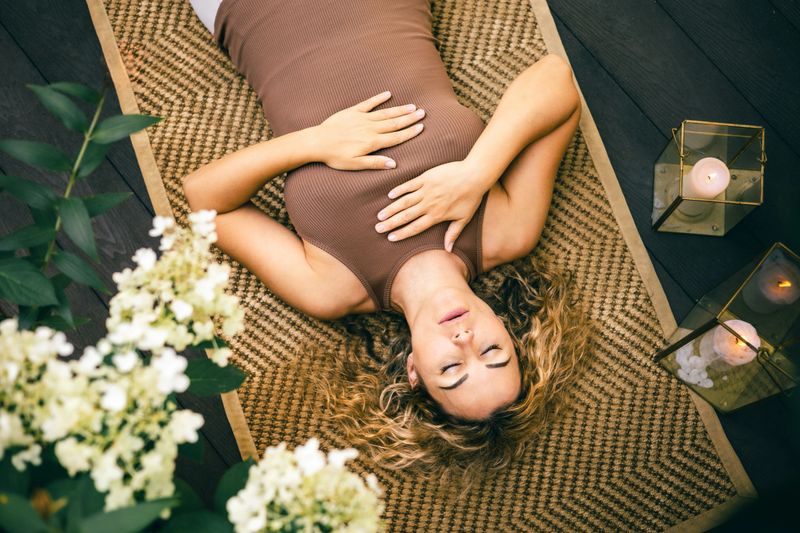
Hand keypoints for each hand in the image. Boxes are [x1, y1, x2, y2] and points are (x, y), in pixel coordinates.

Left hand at [312, 91, 425, 170]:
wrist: (317, 142)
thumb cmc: (335, 156)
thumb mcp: (355, 165)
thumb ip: (375, 163)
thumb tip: (393, 164)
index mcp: (372, 142)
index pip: (396, 137)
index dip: (409, 132)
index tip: (421, 127)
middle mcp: (370, 129)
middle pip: (394, 123)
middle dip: (409, 118)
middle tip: (422, 113)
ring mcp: (362, 118)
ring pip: (385, 113)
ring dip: (399, 109)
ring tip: (412, 106)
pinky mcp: (352, 111)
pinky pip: (368, 103)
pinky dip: (378, 98)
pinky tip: (388, 94)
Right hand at [375, 159, 489, 250]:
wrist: (474, 175)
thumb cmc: (471, 198)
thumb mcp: (464, 218)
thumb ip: (453, 234)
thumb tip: (448, 250)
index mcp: (436, 216)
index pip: (415, 227)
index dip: (402, 233)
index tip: (390, 238)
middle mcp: (429, 204)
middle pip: (406, 216)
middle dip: (391, 223)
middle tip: (378, 228)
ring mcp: (426, 190)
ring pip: (404, 202)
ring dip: (391, 209)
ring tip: (380, 215)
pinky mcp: (426, 178)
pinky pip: (409, 185)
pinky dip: (399, 190)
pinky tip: (390, 195)